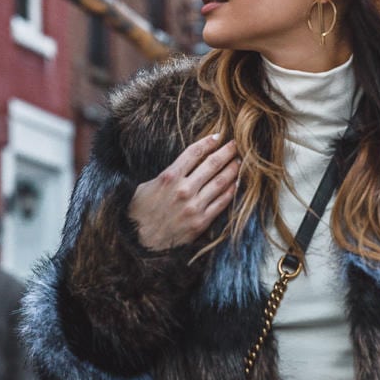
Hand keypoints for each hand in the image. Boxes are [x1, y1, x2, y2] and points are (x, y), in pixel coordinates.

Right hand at [128, 134, 238, 249]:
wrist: (140, 243)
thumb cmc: (139, 214)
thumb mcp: (145, 187)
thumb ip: (165, 175)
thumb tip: (181, 166)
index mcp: (169, 177)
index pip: (194, 153)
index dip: (208, 142)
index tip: (218, 136)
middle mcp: (183, 189)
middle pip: (211, 164)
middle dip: (226, 152)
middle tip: (236, 144)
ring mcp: (194, 206)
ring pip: (220, 182)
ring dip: (232, 170)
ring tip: (240, 162)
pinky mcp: (201, 222)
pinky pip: (221, 203)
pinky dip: (231, 192)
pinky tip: (236, 184)